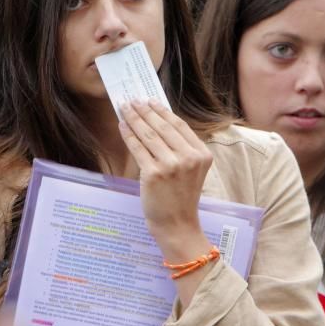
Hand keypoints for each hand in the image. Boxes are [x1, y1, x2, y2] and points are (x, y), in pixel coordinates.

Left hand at [119, 99, 212, 237]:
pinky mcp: (153, 174)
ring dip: (134, 118)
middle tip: (133, 100)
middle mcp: (189, 158)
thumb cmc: (181, 197)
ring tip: (125, 108)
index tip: (150, 101)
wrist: (177, 225)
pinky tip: (123, 126)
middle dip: (145, 111)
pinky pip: (138, 148)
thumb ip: (181, 148)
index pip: (179, 125)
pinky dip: (129, 135)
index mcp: (202, 154)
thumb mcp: (191, 170)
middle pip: (163, 127)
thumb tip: (158, 121)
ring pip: (149, 134)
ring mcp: (171, 165)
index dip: (162, 111)